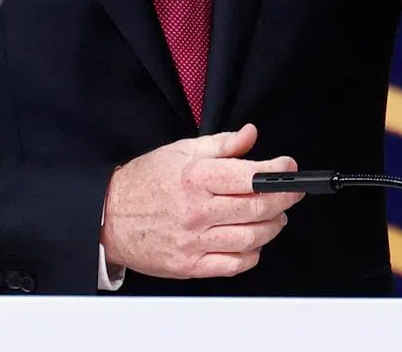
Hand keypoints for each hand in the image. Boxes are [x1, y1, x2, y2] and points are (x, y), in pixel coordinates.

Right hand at [99, 123, 303, 278]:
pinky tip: (254, 241)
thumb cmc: (145, 181)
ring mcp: (194, 242)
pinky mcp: (190, 266)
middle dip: (284, 198)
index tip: (288, 167)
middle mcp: (197, 211)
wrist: (110, 217)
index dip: (277, 171)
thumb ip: (221, 144)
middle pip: (256, 208)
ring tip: (276, 215)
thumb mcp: (181, 150)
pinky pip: (233, 265)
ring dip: (272, 226)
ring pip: (251, 238)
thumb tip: (249, 135)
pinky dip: (252, 254)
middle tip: (292, 192)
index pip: (249, 176)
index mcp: (195, 178)